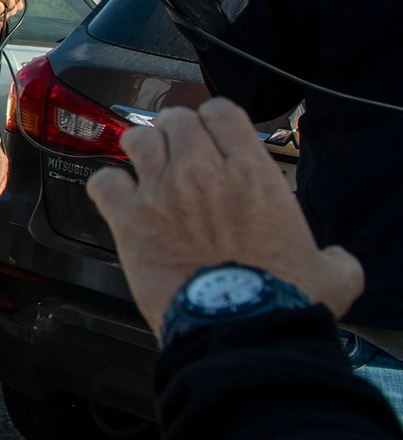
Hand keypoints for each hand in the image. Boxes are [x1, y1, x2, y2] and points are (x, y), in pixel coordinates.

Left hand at [85, 98, 363, 336]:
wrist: (238, 327)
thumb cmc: (283, 300)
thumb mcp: (331, 273)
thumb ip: (333, 256)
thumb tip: (336, 260)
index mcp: (252, 171)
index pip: (222, 112)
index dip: (214, 121)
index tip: (212, 137)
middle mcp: (202, 170)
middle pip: (176, 120)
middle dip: (176, 133)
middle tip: (179, 156)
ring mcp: (160, 190)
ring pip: (138, 139)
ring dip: (142, 151)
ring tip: (147, 170)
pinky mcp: (128, 218)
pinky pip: (104, 181)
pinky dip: (109, 188)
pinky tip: (119, 201)